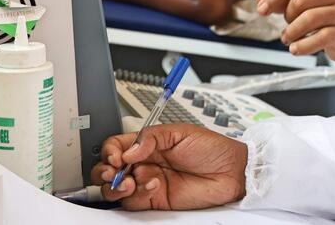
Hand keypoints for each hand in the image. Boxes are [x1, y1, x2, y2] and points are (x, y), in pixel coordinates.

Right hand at [91, 124, 246, 210]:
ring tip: (127, 181)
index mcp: (148, 143)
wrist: (231, 172)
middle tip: (113, 171)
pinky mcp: (155, 200)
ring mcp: (148, 182)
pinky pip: (134, 201)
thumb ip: (152, 137)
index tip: (116, 156)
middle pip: (109, 169)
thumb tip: (128, 150)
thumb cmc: (212, 149)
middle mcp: (144, 163)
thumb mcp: (181, 132)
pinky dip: (137, 194)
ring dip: (115, 186)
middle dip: (103, 171)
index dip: (110, 151)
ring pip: (116, 189)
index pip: (117, 146)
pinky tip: (152, 185)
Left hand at [257, 0, 334, 63]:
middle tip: (287, 26)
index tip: (262, 10)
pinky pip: (320, 38)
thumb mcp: (304, 4)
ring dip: (291, 32)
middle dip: (287, 17)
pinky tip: (296, 49)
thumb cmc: (325, 19)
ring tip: (288, 39)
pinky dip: (302, 46)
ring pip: (309, 19)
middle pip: (299, 0)